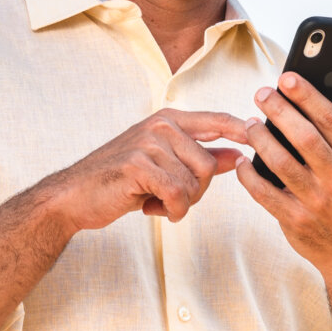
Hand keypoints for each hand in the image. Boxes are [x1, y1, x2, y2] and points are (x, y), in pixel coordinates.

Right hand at [52, 109, 249, 229]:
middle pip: (208, 165)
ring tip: (155, 201)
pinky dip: (170, 211)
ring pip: (192, 183)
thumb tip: (238, 155)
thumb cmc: (118, 181)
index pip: (214, 121)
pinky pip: (176, 194)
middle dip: (197, 192)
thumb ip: (200, 158)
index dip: (239, 128)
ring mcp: (148, 142)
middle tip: (172, 199)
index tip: (257, 134)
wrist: (74, 196)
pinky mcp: (138, 165)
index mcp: (167, 120)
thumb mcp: (163, 166)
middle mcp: (160, 125)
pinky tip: (152, 209)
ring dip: (179, 204)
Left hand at [236, 74, 331, 283]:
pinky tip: (242, 162)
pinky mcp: (295, 220)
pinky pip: (264, 193)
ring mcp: (316, 201)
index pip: (331, 118)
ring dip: (260, 139)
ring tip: (250, 124)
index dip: (307, 95)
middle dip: (279, 110)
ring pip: (280, 161)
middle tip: (261, 94)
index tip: (287, 78)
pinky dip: (249, 176)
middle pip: (303, 136)